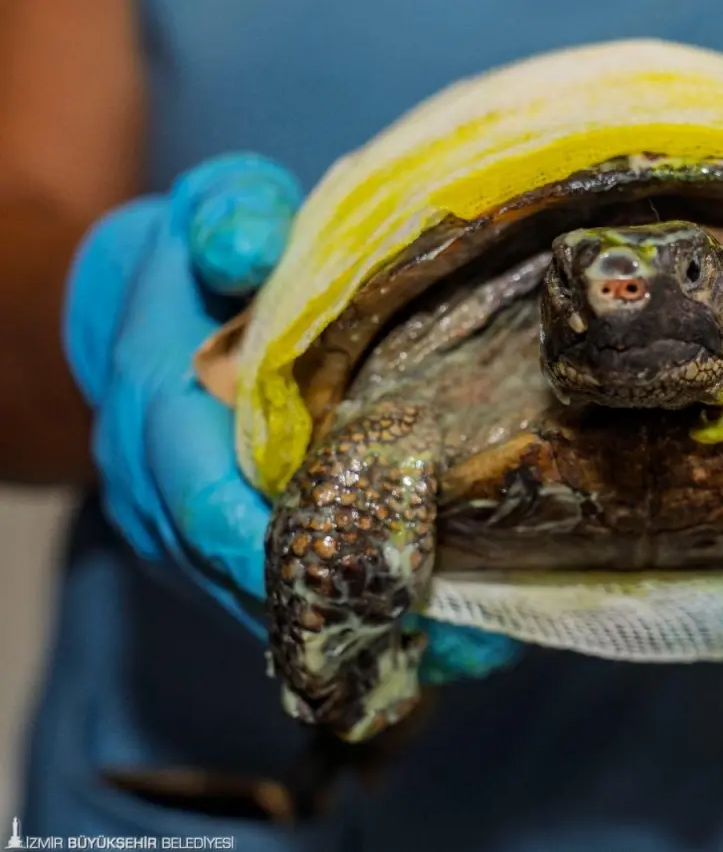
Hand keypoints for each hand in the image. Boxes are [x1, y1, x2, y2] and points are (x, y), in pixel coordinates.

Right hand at [63, 153, 521, 681]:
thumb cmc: (198, 261)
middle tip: (423, 618)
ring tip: (446, 641)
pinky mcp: (215, 552)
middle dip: (321, 596)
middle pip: (231, 565)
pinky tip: (430, 637)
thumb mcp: (211, 210)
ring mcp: (182, 529)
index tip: (337, 561)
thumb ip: (230, 217)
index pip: (196, 483)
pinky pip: (273, 599)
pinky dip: (343, 618)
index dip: (258, 531)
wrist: (147, 314)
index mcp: (153, 401)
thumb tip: (252, 246)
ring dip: (342, 623)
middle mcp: (157, 484)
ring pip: (254, 598)